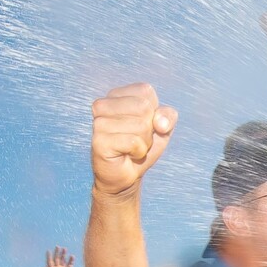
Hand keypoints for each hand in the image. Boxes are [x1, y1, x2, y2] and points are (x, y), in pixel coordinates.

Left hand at [44, 246, 75, 266]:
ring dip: (64, 255)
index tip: (48, 251)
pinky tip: (72, 256)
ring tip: (65, 249)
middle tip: (57, 246)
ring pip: (63, 260)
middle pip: (57, 259)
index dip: (49, 256)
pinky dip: (71, 260)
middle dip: (57, 253)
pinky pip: (70, 264)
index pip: (50, 261)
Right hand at [90, 83, 177, 198]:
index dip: (153, 111)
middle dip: (149, 128)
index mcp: (116, 95)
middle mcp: (103, 105)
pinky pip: (133, 142)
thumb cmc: (142, 146)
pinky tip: (127, 155)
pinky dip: (138, 151)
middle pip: (143, 107)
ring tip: (131, 148)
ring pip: (140, 125)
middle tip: (137, 139)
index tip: (143, 124)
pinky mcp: (99, 141)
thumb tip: (160, 123)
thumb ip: (168, 115)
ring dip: (143, 142)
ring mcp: (98, 123)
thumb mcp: (162, 127)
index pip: (146, 91)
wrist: (127, 175)